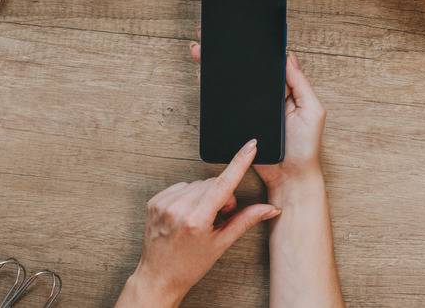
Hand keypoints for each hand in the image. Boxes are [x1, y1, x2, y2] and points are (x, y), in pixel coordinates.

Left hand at [116, 140, 280, 307]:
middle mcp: (178, 208)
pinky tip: (187, 213)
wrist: (158, 277)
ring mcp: (164, 203)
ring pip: (197, 184)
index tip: (250, 146)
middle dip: (221, 197)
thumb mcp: (221, 244)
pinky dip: (188, 196)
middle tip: (218, 218)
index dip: (240, 162)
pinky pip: (181, 187)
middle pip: (212, 184)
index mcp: (197, 220)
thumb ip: (246, 220)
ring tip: (200, 218)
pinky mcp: (155, 201)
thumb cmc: (189, 265)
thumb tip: (270, 209)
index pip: (224, 183)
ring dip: (204, 196)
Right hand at [190, 29, 326, 192]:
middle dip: (229, 51)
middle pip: (246, 68)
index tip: (244, 28)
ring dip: (216, 66)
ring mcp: (251, 108)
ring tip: (202, 50)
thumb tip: (288, 55)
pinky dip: (212, 88)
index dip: (257, 46)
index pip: (269, 62)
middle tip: (213, 34)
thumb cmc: (305, 147)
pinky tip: (203, 75)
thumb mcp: (312, 111)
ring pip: (231, 82)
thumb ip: (300, 83)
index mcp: (286, 89)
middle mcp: (267, 96)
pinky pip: (224, 102)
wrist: (289, 177)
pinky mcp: (239, 121)